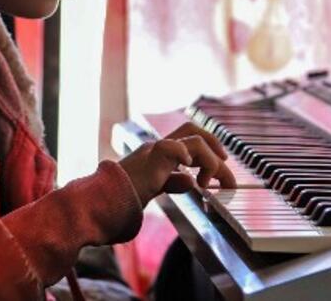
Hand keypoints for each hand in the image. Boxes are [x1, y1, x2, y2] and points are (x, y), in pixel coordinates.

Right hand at [118, 122, 237, 205]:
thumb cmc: (124, 195)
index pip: (189, 138)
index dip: (210, 147)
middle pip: (193, 129)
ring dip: (209, 161)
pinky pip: (171, 147)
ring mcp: (155, 151)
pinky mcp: (150, 159)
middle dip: (215, 144)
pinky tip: (191, 171)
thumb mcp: (156, 188)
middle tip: (225, 164)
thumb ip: (173, 182)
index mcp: (161, 152)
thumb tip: (191, 181)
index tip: (222, 164)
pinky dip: (185, 155)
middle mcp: (159, 147)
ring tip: (208, 182)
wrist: (105, 200)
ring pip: (192, 140)